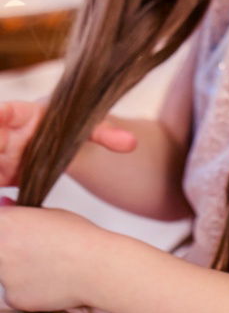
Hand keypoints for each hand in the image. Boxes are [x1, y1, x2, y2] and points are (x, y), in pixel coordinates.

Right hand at [0, 97, 136, 186]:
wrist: (64, 139)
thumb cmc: (73, 124)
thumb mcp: (89, 125)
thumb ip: (106, 133)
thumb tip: (132, 143)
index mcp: (25, 114)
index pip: (6, 111)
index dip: (0, 114)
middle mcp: (8, 134)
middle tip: (2, 157)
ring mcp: (4, 155)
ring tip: (4, 179)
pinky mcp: (4, 176)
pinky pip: (0, 183)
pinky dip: (2, 193)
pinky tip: (6, 201)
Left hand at [0, 201, 104, 311]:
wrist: (94, 266)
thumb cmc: (77, 236)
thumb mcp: (49, 214)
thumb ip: (20, 212)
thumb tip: (3, 204)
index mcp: (5, 222)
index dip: (8, 230)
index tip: (20, 234)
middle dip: (10, 250)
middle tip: (36, 250)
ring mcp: (3, 275)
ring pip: (5, 272)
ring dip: (19, 270)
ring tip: (49, 265)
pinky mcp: (13, 297)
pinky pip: (15, 292)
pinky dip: (28, 288)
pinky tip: (51, 281)